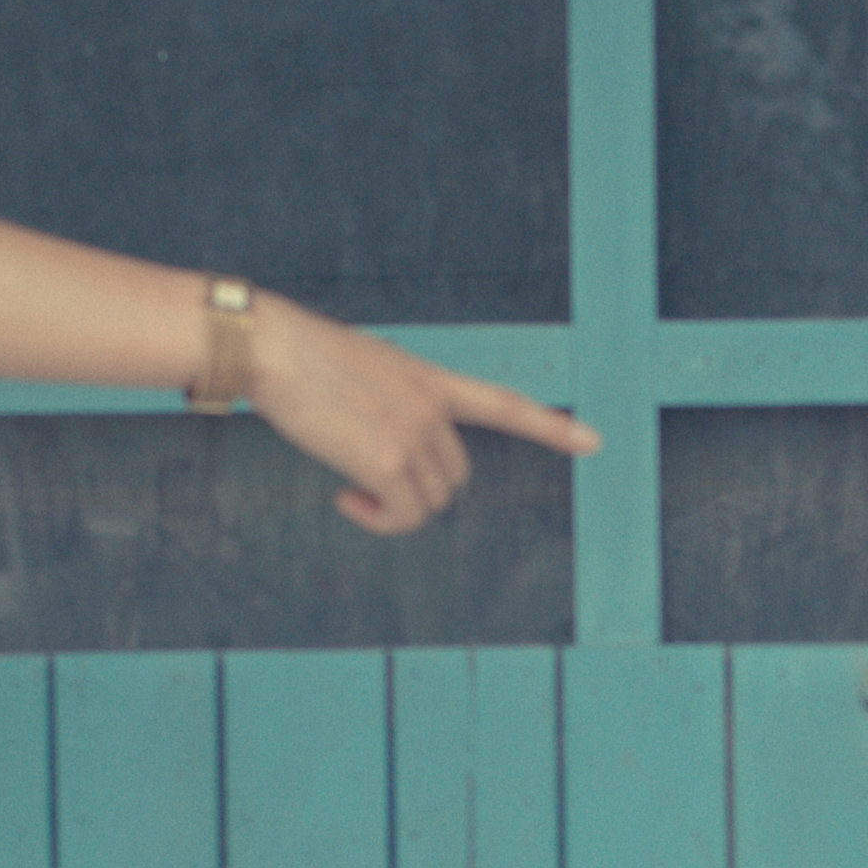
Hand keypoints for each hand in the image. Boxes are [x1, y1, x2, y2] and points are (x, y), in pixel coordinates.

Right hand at [247, 298, 599, 534]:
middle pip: (454, 477)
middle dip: (418, 491)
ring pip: (429, 503)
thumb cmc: (299, 358)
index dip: (552, 426)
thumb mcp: (364, 370)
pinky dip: (377, 520)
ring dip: (393, 511)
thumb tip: (384, 449)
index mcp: (430, 379)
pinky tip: (344, 499)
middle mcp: (432, 407)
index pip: (504, 404)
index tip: (596, 441)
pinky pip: (401, 516)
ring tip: (352, 493)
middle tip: (367, 487)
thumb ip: (390, 402)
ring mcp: (413, 434)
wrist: (271, 347)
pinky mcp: (387, 462)